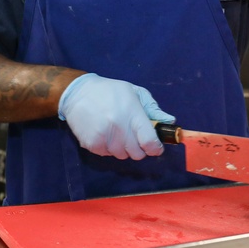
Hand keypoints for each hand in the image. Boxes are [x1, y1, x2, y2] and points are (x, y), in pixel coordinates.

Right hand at [58, 73, 175, 159]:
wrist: (78, 93)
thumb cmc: (111, 91)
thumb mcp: (136, 93)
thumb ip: (153, 109)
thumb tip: (170, 122)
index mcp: (132, 114)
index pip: (149, 142)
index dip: (156, 148)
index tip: (156, 147)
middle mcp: (119, 128)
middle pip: (137, 154)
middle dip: (140, 148)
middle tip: (135, 137)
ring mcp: (104, 138)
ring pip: (122, 156)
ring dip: (124, 148)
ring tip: (118, 132)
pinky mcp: (91, 144)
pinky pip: (107, 155)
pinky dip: (109, 148)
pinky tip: (106, 134)